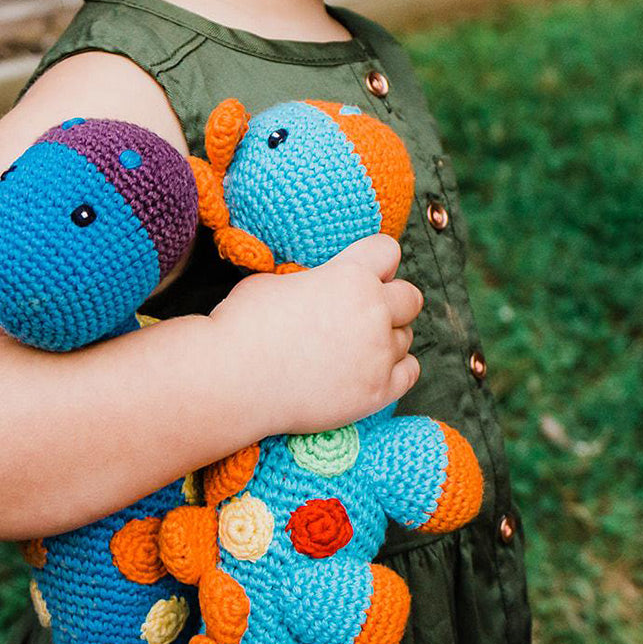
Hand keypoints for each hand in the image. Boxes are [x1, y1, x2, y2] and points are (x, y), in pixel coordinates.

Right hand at [209, 234, 422, 435]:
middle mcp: (373, 312)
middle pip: (411, 297)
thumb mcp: (275, 280)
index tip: (361, 272)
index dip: (374, 260)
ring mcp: (378, 354)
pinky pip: (409, 372)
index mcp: (349, 276)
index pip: (388, 251)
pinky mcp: (377, 392)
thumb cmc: (243, 323)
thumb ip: (312, 279)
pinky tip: (366, 368)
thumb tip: (317, 284)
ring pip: (407, 337)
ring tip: (352, 346)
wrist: (231, 379)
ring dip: (386, 337)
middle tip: (360, 313)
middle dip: (390, 300)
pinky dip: (393, 369)